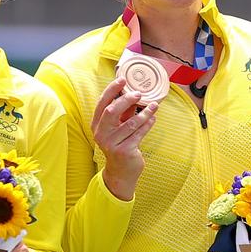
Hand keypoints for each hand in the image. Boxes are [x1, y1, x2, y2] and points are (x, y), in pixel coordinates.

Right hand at [92, 77, 157, 200]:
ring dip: (144, 113)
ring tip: (154, 106)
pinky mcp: (124, 151)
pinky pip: (138, 134)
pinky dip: (147, 125)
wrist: (121, 171)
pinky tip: (153, 119)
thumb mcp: (118, 127)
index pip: (102, 103)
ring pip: (130, 123)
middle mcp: (101, 134)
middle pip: (112, 111)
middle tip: (139, 93)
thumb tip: (134, 94)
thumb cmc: (120, 144)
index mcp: (96, 125)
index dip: (111, 90)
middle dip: (126, 100)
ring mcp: (111, 144)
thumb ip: (124, 113)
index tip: (122, 80)